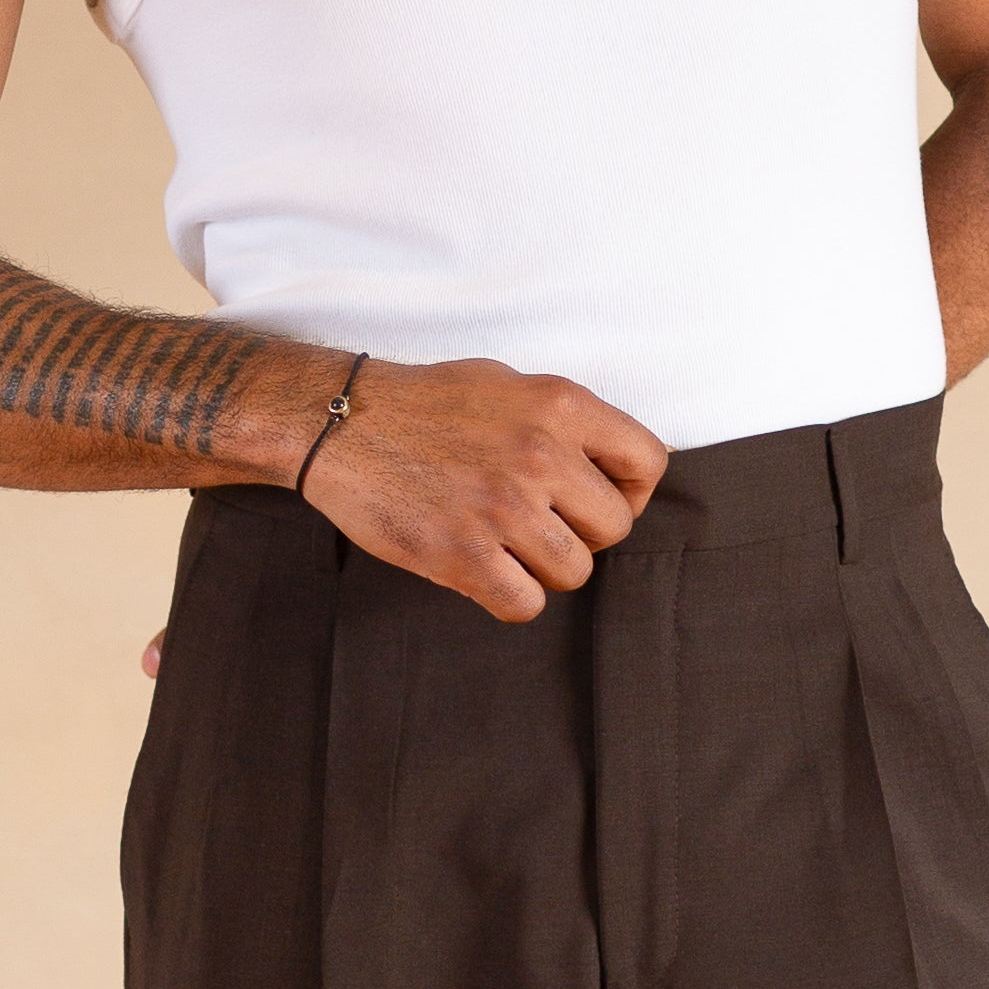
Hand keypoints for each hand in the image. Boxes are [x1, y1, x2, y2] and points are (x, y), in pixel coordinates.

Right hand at [291, 353, 665, 620]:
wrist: (340, 422)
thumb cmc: (426, 404)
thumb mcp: (508, 384)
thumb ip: (566, 422)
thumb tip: (618, 463)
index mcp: (559, 405)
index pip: (648, 463)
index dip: (631, 492)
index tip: (599, 500)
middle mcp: (539, 454)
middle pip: (614, 528)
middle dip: (584, 534)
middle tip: (542, 525)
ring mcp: (501, 507)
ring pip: (574, 572)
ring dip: (546, 568)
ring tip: (508, 545)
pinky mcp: (461, 554)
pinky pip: (525, 604)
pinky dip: (511, 596)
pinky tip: (486, 570)